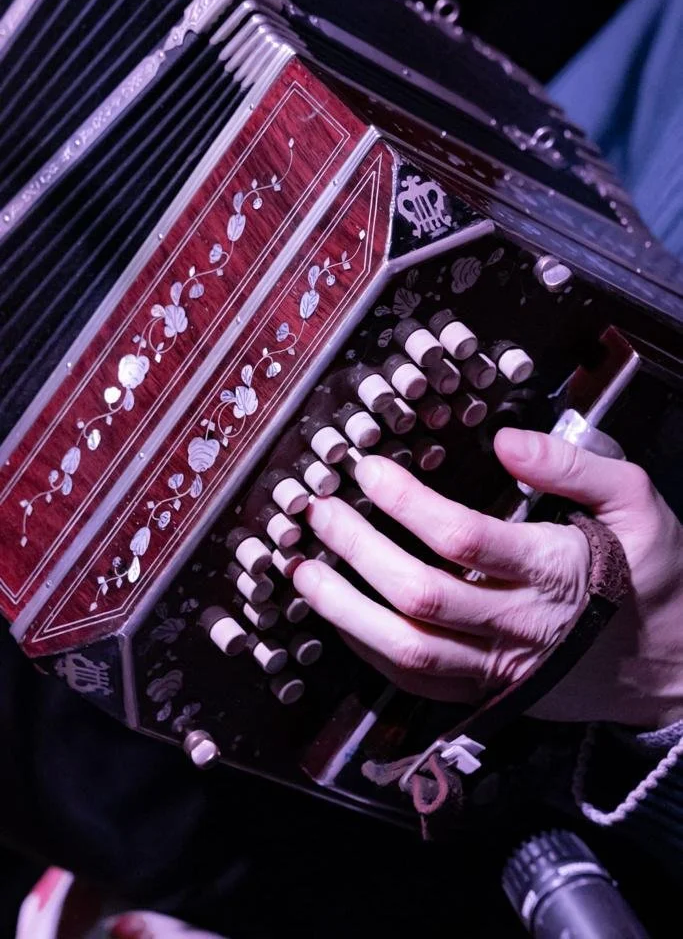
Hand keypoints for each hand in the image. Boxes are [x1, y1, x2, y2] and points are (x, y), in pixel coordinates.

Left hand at [293, 428, 682, 727]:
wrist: (674, 664)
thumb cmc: (653, 573)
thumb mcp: (636, 500)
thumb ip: (574, 465)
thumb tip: (505, 442)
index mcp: (557, 571)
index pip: (464, 538)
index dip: (406, 503)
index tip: (367, 470)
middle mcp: (520, 626)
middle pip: (422, 596)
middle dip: (358, 552)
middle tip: (318, 512)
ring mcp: (501, 667)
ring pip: (408, 651)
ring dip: (345, 611)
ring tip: (302, 570)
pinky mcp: (489, 692)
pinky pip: (417, 682)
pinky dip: (369, 650)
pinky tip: (339, 616)